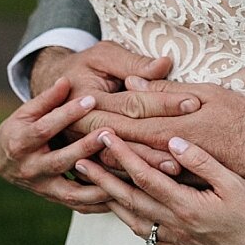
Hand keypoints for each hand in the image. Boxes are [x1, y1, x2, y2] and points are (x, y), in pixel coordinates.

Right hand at [0, 76, 116, 212]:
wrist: (3, 160)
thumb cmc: (20, 128)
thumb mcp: (27, 111)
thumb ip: (48, 98)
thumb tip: (66, 80)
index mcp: (20, 143)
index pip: (45, 128)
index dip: (67, 113)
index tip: (91, 99)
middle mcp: (30, 169)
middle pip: (60, 160)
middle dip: (85, 148)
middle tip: (109, 134)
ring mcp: (43, 187)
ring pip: (72, 192)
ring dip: (98, 184)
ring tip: (123, 170)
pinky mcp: (54, 199)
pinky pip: (79, 205)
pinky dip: (100, 203)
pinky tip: (122, 193)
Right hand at [30, 42, 199, 173]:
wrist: (50, 92)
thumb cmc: (81, 68)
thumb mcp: (102, 56)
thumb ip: (132, 64)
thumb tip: (165, 64)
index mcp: (86, 100)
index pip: (132, 104)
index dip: (163, 103)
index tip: (193, 103)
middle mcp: (79, 129)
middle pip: (126, 137)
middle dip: (158, 142)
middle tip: (190, 145)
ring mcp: (78, 150)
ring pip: (116, 162)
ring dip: (146, 167)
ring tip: (177, 169)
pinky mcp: (80, 165)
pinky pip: (107, 178)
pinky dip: (129, 182)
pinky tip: (153, 187)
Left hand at [72, 132, 244, 244]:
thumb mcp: (234, 182)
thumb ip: (202, 161)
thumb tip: (174, 142)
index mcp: (185, 206)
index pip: (144, 177)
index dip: (122, 155)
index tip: (105, 137)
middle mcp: (175, 225)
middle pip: (128, 199)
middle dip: (101, 179)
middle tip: (79, 162)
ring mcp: (176, 239)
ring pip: (132, 219)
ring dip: (110, 200)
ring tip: (92, 184)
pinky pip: (145, 232)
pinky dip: (128, 219)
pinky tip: (124, 210)